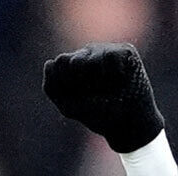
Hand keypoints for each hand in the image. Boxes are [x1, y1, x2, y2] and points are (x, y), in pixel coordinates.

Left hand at [43, 43, 163, 152]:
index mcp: (72, 66)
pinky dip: (113, 74)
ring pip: (85, 59)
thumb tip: (50, 62)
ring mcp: (105, 51)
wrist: (127, 123)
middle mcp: (87, 54)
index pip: (58, 64)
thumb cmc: (98, 115)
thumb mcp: (68, 106)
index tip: (78, 97)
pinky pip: (109, 57)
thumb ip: (51, 86)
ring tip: (107, 87)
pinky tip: (121, 79)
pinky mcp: (124, 51)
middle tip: (93, 93)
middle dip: (77, 83)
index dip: (65, 84)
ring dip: (94, 80)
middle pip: (66, 60)